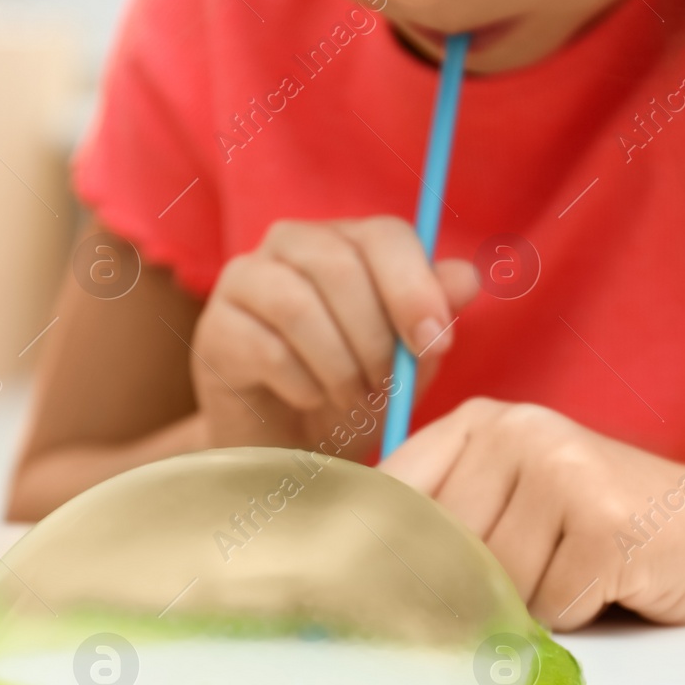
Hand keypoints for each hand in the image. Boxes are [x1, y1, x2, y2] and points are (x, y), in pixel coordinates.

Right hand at [190, 216, 478, 455]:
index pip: (384, 235)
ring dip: (338, 366)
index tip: (435, 343)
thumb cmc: (352, 394)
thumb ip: (434, 314)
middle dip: (374, 339)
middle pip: (340, 266)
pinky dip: (303, 386)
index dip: (414, 287)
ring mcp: (244, 281)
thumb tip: (468, 277)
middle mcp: (290, 244)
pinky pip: (267, 349)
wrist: (290, 449)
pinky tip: (309, 400)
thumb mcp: (407, 360)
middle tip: (382, 387)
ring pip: (299, 307)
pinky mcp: (215, 328)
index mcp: (346, 240)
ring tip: (349, 398)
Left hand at [380, 399, 684, 629]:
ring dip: (528, 603)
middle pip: (443, 546)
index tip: (348, 592)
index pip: (391, 489)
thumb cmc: (601, 524)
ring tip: (569, 570)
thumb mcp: (512, 498)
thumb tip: (359, 582)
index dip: (367, 548)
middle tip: (512, 585)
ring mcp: (564, 470)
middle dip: (468, 587)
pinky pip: (551, 606)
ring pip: (496, 583)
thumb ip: (444, 521)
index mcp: (480, 421)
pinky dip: (574, 612)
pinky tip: (604, 578)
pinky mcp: (607, 522)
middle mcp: (519, 431)